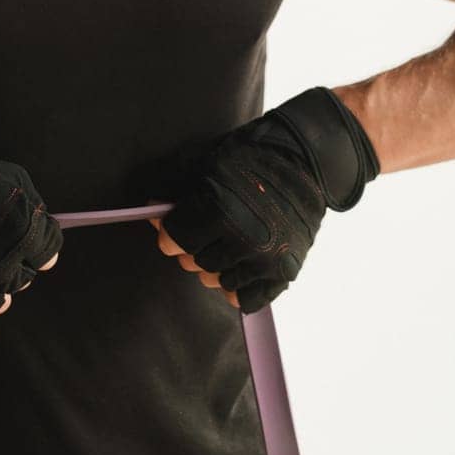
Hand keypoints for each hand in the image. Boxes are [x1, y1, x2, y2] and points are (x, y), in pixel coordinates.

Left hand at [149, 88, 380, 314]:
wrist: (304, 159)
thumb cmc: (249, 155)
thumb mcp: (202, 162)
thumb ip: (173, 190)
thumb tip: (150, 211)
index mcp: (219, 211)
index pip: (174, 240)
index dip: (172, 231)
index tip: (177, 225)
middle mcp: (243, 240)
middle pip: (195, 262)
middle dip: (195, 246)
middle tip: (208, 227)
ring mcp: (266, 259)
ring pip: (218, 281)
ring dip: (218, 264)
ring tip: (229, 240)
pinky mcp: (285, 271)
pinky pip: (247, 298)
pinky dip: (240, 286)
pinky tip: (241, 265)